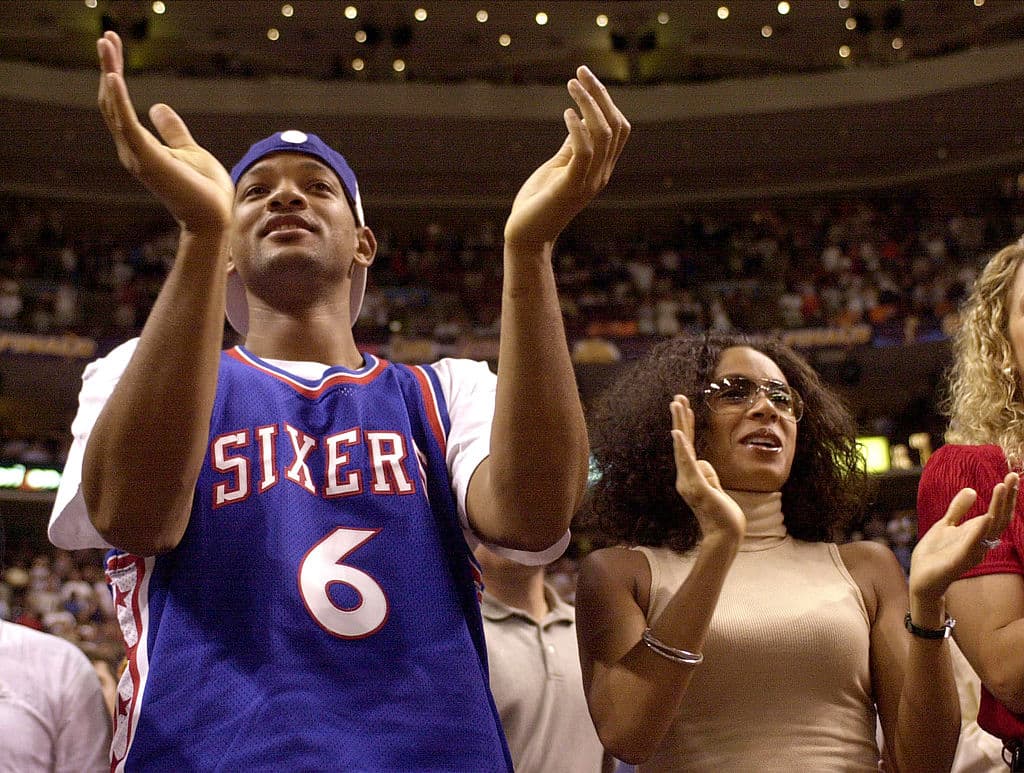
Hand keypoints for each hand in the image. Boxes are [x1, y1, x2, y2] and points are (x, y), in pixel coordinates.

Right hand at [97, 32, 232, 234]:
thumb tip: (157, 106)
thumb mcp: (189, 149)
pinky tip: (113, 77)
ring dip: (109, 74)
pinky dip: (119, 101)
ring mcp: (137, 155)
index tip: (112, 46)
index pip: (119, 105)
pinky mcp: (147, 160)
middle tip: (106, 37)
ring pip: (114, 108)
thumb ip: (172, 129)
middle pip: (112, 102)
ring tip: (106, 45)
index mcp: (140, 145)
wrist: (215, 218)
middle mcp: (131, 149)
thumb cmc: (205, 189)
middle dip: (108, 67)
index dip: (114, 75)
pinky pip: (127, 125)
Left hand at [503, 66, 629, 248]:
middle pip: (615, 126)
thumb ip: (572, 146)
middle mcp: (600, 174)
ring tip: (572, 84)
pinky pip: (584, 153)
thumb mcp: (558, 168)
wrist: (526, 237)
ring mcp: (588, 182)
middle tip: (580, 71)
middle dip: (600, 94)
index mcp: (600, 169)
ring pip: (603, 134)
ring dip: (588, 104)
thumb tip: (580, 117)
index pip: (618, 129)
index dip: (606, 100)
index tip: (585, 78)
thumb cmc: (539, 203)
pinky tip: (566, 113)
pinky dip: (578, 129)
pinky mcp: (570, 188)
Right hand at [670, 395, 745, 542]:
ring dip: (680, 423)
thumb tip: (703, 462)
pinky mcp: (697, 487)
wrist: (724, 536)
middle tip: (677, 397)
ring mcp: (689, 482)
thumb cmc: (723, 515)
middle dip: (680, 418)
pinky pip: (688, 463)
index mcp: (690, 477)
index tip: (683, 407)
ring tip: (677, 405)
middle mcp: (685, 478)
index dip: (686, 425)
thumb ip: (708, 474)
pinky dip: (681, 448)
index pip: (688, 446)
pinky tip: (677, 434)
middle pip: (683, 442)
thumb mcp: (716, 488)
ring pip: (684, 447)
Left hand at [909, 472, 1017, 600]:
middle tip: (1013, 476)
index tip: (1011, 476)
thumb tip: (971, 489)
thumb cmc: (935, 553)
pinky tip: (986, 517)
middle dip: (1006, 497)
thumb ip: (958, 509)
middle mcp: (980, 542)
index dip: (1005, 495)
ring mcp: (972, 551)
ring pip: (991, 529)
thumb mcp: (945, 525)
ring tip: (1001, 487)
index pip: (997, 512)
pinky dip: (981, 531)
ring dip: (997, 508)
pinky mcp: (959, 561)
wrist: (921, 578)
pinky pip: (974, 546)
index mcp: (977, 533)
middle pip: (999, 518)